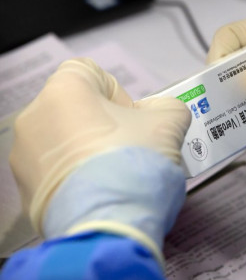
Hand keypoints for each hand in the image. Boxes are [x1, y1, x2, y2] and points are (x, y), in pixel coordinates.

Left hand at [10, 58, 190, 232]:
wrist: (113, 226)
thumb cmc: (137, 164)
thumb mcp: (168, 124)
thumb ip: (168, 107)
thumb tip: (160, 111)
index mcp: (65, 90)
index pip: (91, 73)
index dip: (118, 93)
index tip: (134, 119)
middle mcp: (34, 117)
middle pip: (76, 108)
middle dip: (104, 124)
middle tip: (129, 148)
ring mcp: (24, 156)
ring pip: (63, 140)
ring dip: (88, 149)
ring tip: (115, 175)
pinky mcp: (25, 190)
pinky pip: (54, 171)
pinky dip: (75, 176)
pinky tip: (99, 193)